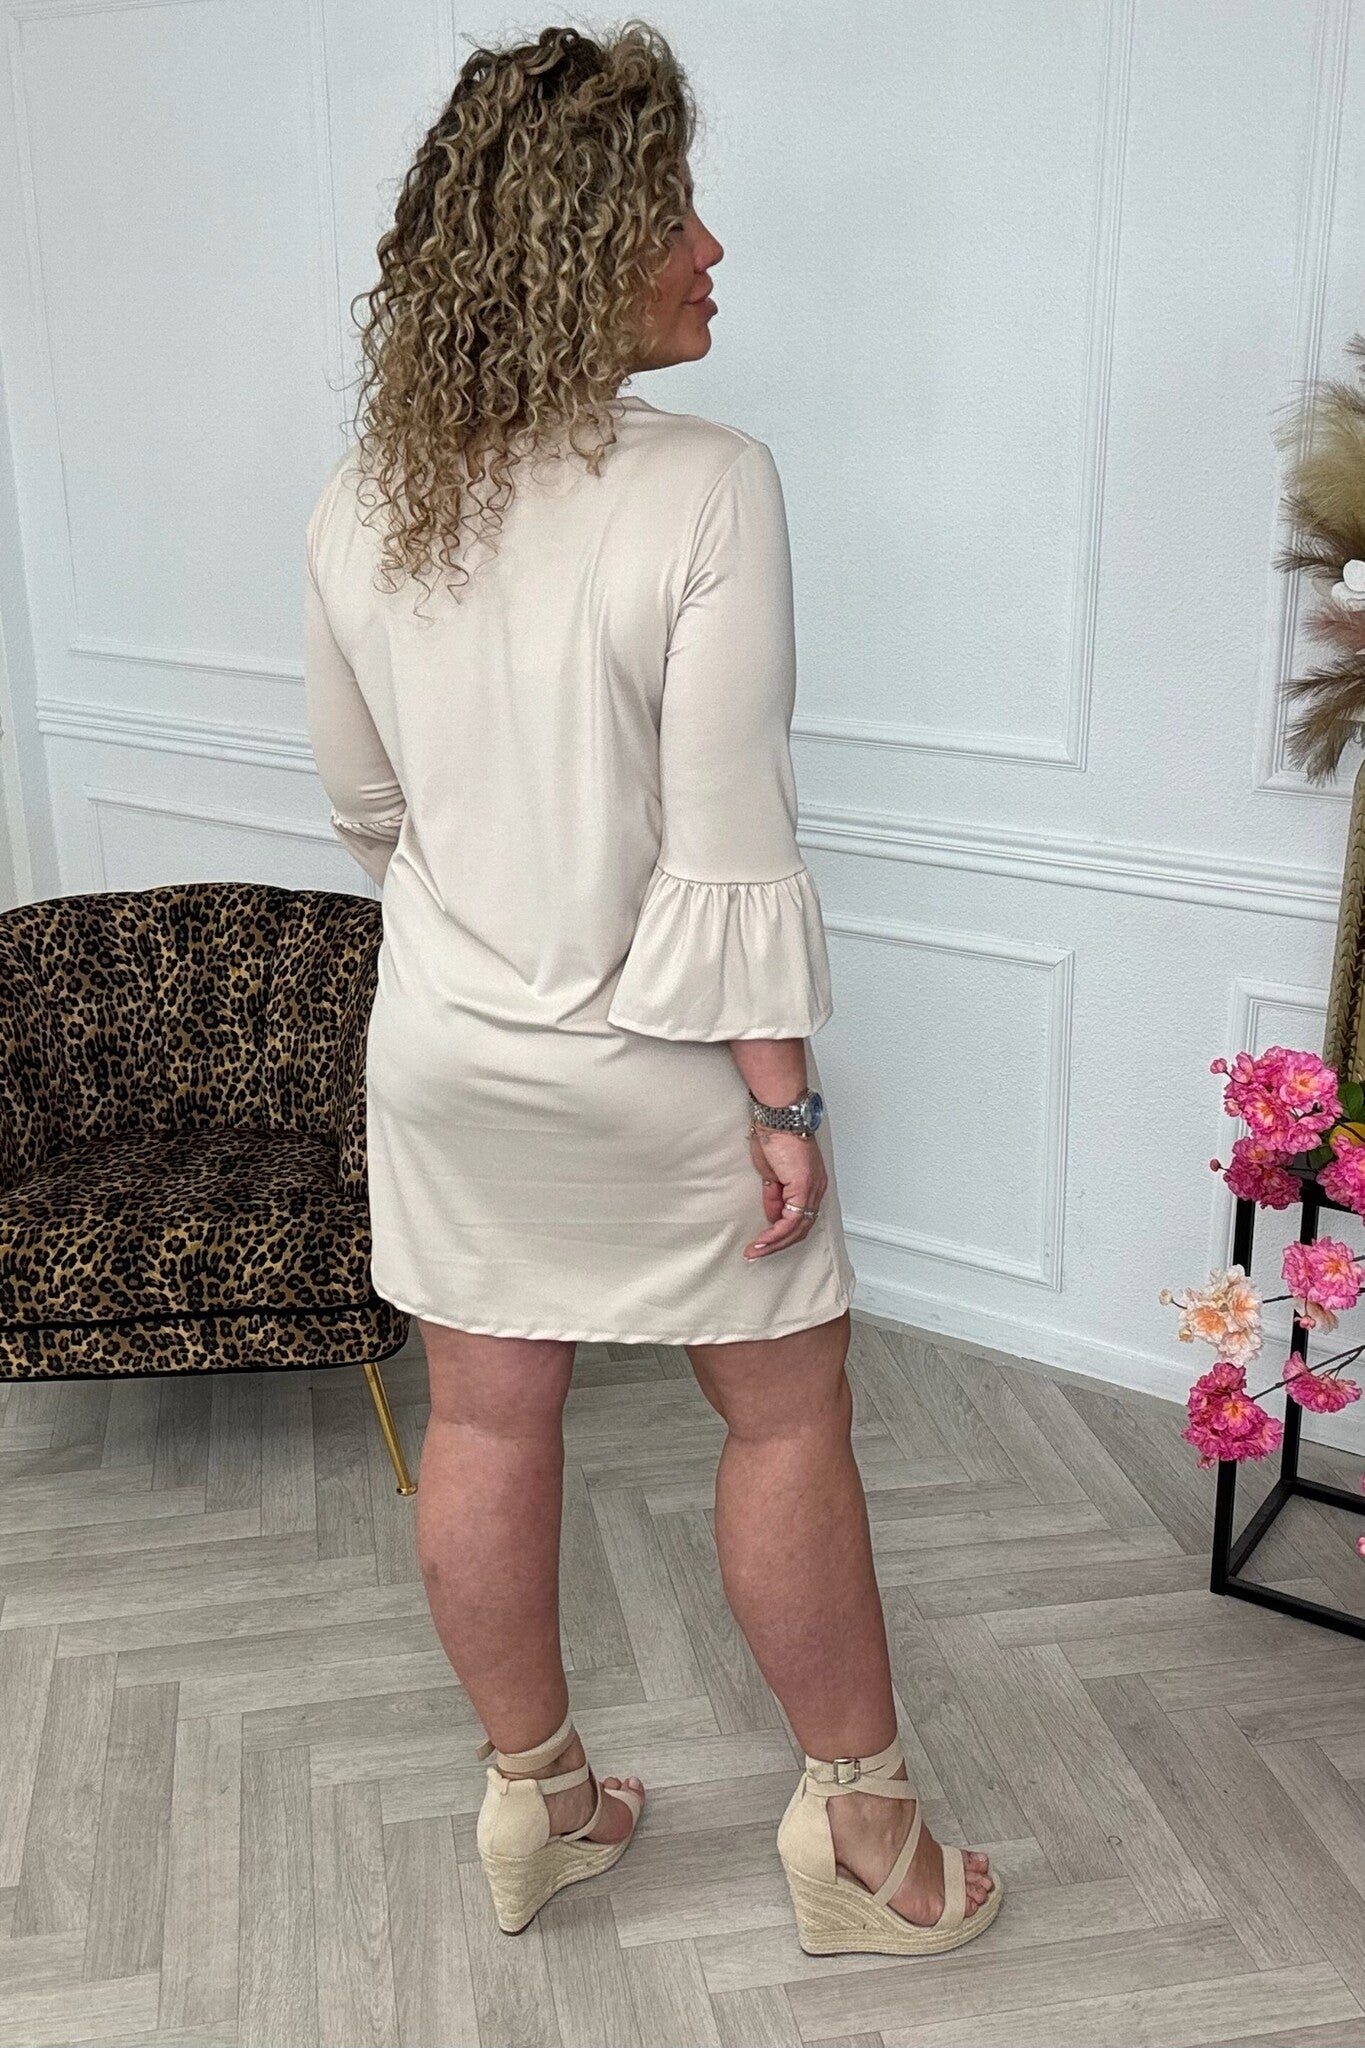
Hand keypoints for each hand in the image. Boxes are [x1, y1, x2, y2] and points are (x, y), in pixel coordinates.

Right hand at [744, 1125, 827, 1259]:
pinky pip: (791, 1219)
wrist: (778, 1118)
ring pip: (797, 1228)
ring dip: (774, 1242)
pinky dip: (776, 1233)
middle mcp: (816, 1188)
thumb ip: (774, 1196)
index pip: (800, 1218)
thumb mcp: (770, 1173)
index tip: (763, 1242)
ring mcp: (812, 1189)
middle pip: (801, 1228)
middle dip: (777, 1244)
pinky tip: (762, 1240)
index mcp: (811, 1184)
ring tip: (755, 1250)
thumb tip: (772, 1216)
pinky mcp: (804, 1187)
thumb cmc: (775, 1135)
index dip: (782, 1234)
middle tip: (758, 1252)